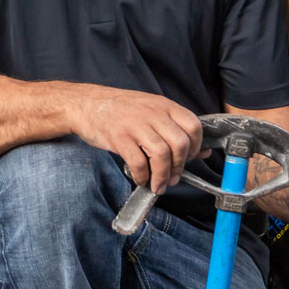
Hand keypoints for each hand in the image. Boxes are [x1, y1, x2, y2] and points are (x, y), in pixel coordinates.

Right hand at [67, 86, 202, 191]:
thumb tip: (202, 152)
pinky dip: (142, 176)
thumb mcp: (151, 111)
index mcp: (164, 106)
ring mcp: (135, 124)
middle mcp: (152, 113)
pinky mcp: (119, 137)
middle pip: (179, 143)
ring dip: (162, 176)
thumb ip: (175, 128)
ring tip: (158, 184)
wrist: (87, 104)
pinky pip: (138, 162)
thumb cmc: (121, 110)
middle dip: (179, 166)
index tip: (188, 158)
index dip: (195, 146)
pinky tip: (141, 178)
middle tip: (173, 177)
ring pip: (161, 155)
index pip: (193, 125)